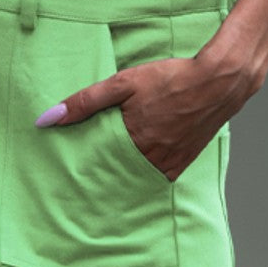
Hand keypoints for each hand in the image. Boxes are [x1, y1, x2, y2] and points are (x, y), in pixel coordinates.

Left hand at [36, 50, 255, 181]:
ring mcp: (168, 164)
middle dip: (101, 180)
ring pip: (137, 178)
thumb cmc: (171, 78)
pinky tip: (136, 168)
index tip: (69, 182)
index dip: (83, 175)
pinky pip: (157, 175)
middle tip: (82, 188)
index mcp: (132, 143)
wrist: (220, 82)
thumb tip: (48, 119)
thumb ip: (85, 102)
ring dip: (123, 178)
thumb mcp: (123, 84)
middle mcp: (151, 160)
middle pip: (116, 177)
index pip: (97, 169)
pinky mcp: (182, 163)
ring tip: (107, 178)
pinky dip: (145, 173)